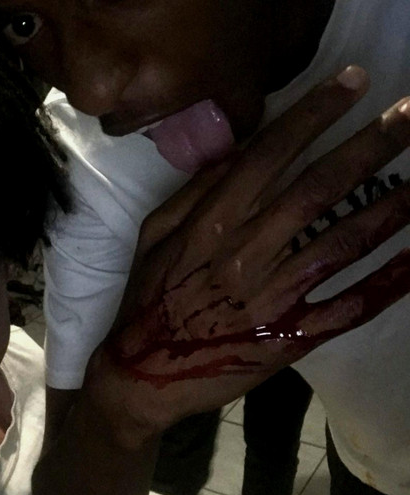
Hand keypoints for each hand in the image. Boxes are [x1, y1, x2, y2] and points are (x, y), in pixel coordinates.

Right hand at [93, 66, 409, 434]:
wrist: (145, 376)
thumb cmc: (147, 302)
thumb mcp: (152, 237)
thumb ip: (194, 193)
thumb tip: (238, 153)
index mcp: (211, 225)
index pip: (270, 157)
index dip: (313, 115)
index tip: (353, 83)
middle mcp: (249, 253)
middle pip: (318, 189)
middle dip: (371, 145)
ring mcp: (275, 296)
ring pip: (343, 241)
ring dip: (392, 205)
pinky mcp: (291, 336)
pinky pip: (348, 306)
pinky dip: (388, 282)